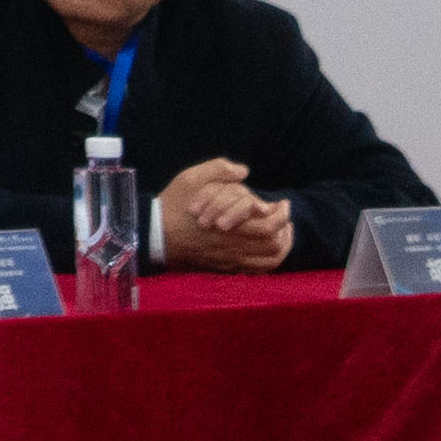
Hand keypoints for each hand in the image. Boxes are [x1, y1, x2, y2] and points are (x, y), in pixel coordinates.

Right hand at [161, 159, 294, 273]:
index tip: (282, 203)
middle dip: (285, 228)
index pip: (270, 225)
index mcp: (229, 226)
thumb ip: (217, 169)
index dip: (282, 214)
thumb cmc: (173, 205)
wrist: (155, 235)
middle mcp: (234, 247)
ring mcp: (231, 260)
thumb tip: (243, 170)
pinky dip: (271, 261)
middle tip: (284, 216)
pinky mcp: (226, 268)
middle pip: (274, 244)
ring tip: (283, 233)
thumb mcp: (189, 178)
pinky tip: (269, 249)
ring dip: (282, 246)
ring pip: (270, 260)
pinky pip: (258, 270)